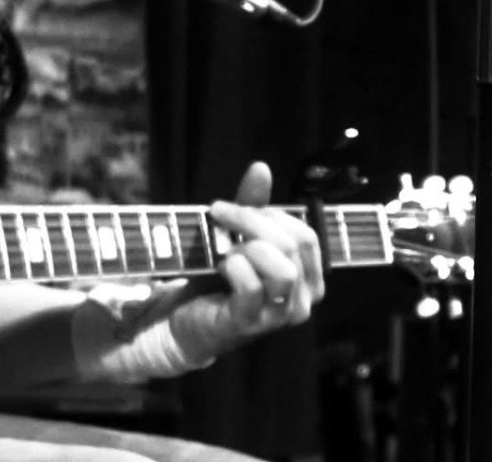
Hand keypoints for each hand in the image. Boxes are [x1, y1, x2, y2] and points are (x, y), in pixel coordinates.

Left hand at [168, 161, 325, 364]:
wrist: (184, 317)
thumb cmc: (218, 277)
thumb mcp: (237, 236)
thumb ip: (252, 205)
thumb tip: (261, 168)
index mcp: (307, 278)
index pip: (306, 235)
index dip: (270, 214)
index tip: (232, 208)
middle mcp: (302, 300)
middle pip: (292, 246)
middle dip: (252, 221)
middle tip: (219, 214)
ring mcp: (278, 316)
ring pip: (282, 270)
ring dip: (247, 248)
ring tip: (224, 249)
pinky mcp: (249, 323)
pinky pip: (251, 287)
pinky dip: (232, 267)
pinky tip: (219, 266)